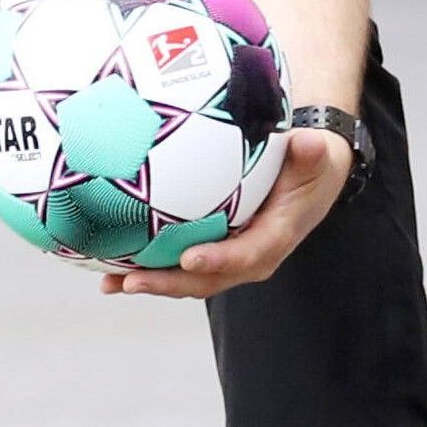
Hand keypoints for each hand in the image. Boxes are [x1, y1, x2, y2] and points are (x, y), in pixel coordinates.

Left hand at [100, 126, 350, 299]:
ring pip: (187, 279)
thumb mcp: (317, 158)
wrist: (307, 178)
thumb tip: (310, 142)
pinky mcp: (210, 252)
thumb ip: (311, 154)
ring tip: (112, 283)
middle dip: (169, 284)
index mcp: (274, 238)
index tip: (189, 257)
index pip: (246, 255)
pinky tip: (110, 266)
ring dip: (150, 282)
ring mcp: (227, 258)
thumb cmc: (308, 166)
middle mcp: (249, 257)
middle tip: (133, 281)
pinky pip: (177, 265)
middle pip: (207, 279)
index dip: (218, 261)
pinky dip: (146, 267)